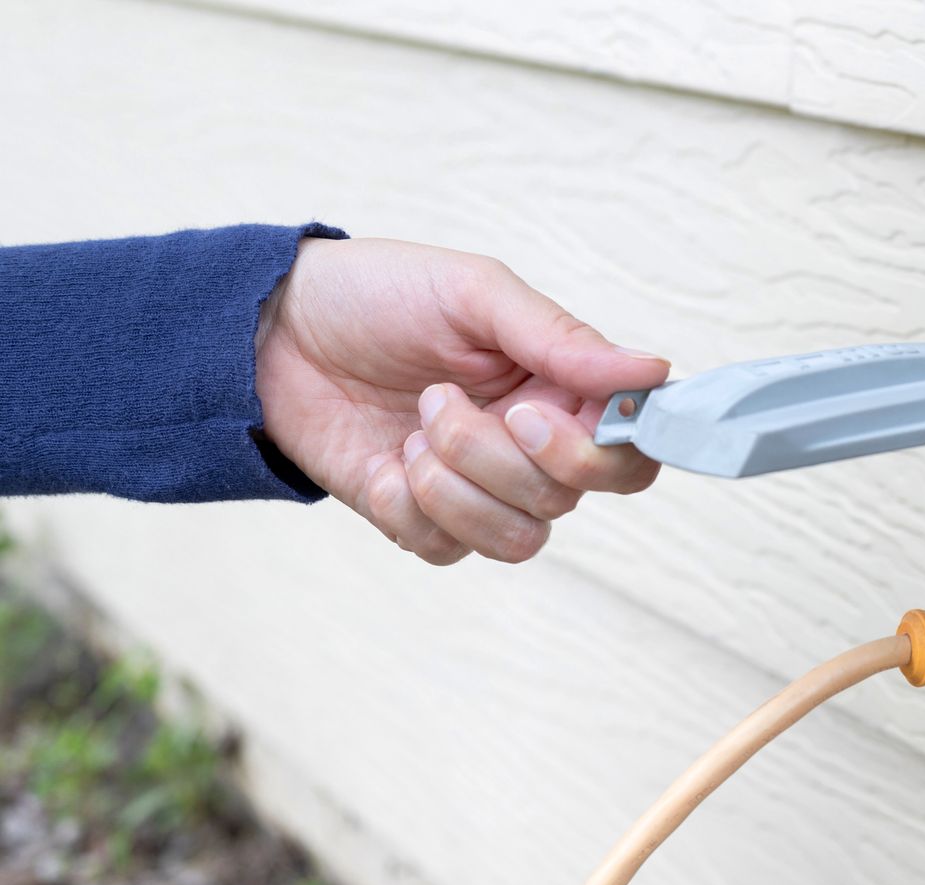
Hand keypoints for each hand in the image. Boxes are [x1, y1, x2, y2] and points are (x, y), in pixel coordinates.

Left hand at [255, 237, 666, 564]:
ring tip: (413, 426)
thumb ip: (562, 339)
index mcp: (561, 390)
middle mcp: (532, 448)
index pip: (631, 454)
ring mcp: (479, 490)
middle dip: (497, 456)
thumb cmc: (378, 296)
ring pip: (517, 538)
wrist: (270, 328)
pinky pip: (448, 549)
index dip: (600, 452)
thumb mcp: (473, 293)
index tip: (535, 415)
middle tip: (441, 398)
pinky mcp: (422, 519)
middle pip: (567, 498)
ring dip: (455, 485)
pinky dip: (411, 506)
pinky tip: (386, 458)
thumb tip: (652, 371)